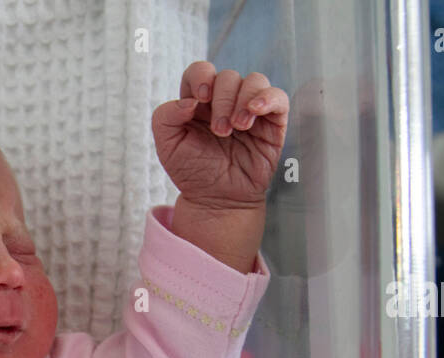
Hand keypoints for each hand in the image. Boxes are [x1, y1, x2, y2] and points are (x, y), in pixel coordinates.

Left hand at [153, 62, 288, 211]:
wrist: (216, 200)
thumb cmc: (193, 172)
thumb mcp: (167, 146)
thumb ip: (165, 117)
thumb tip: (189, 100)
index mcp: (199, 101)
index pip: (201, 70)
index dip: (201, 76)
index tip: (200, 99)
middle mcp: (226, 101)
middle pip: (228, 76)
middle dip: (223, 101)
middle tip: (220, 131)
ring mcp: (250, 109)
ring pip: (254, 80)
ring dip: (243, 100)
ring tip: (237, 128)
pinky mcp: (272, 122)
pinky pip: (278, 97)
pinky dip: (268, 98)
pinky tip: (255, 111)